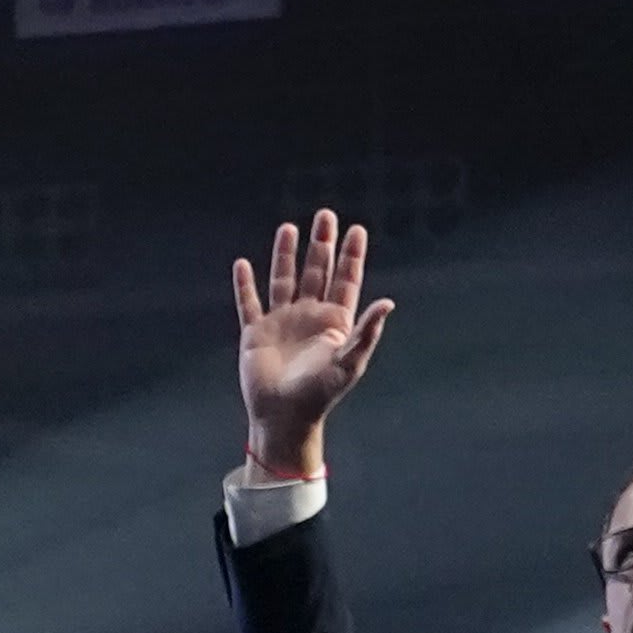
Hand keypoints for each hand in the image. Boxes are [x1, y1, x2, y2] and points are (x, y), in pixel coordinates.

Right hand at [229, 209, 395, 476]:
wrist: (284, 417)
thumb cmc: (320, 394)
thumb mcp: (348, 362)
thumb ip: (366, 331)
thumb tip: (388, 302)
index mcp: (334, 322)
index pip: (345, 281)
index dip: (351, 256)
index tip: (356, 229)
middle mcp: (308, 317)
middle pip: (316, 272)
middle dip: (321, 244)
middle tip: (326, 215)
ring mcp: (281, 322)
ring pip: (284, 280)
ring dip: (286, 254)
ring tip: (289, 227)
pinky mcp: (255, 332)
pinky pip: (249, 302)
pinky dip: (245, 284)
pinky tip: (244, 264)